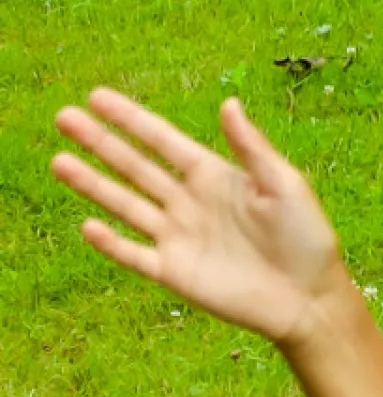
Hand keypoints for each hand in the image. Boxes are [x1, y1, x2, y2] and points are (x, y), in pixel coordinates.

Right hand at [52, 91, 352, 348]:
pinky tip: (88, 225)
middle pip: (135, 168)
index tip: (97, 96)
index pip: (164, 141)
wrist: (311, 300)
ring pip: (126, 205)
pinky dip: (111, 243)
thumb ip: (251, 148)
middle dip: (100, 142)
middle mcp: (189, 203)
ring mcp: (179, 237)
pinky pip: (135, 255)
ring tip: (59, 161)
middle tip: (64, 116)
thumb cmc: (307, 239)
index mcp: (214, 177)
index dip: (131, 120)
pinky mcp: (176, 272)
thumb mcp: (285, 186)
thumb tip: (229, 103)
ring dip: (92, 184)